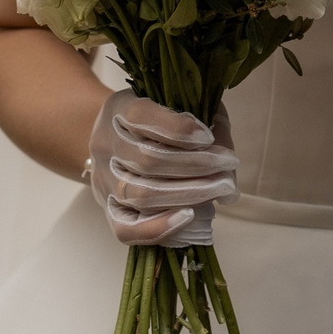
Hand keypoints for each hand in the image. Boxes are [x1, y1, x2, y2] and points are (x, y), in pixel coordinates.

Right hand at [86, 91, 238, 246]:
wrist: (119, 138)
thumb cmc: (161, 119)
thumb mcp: (185, 104)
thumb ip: (209, 122)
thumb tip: (227, 163)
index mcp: (120, 108)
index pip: (141, 117)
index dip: (178, 130)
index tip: (209, 137)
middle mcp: (105, 143)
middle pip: (148, 160)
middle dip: (197, 165)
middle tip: (229, 163)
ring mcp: (103, 179)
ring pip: (141, 195)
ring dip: (189, 194)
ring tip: (222, 188)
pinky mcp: (108, 207)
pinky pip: (125, 229)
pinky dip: (158, 227)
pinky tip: (189, 216)